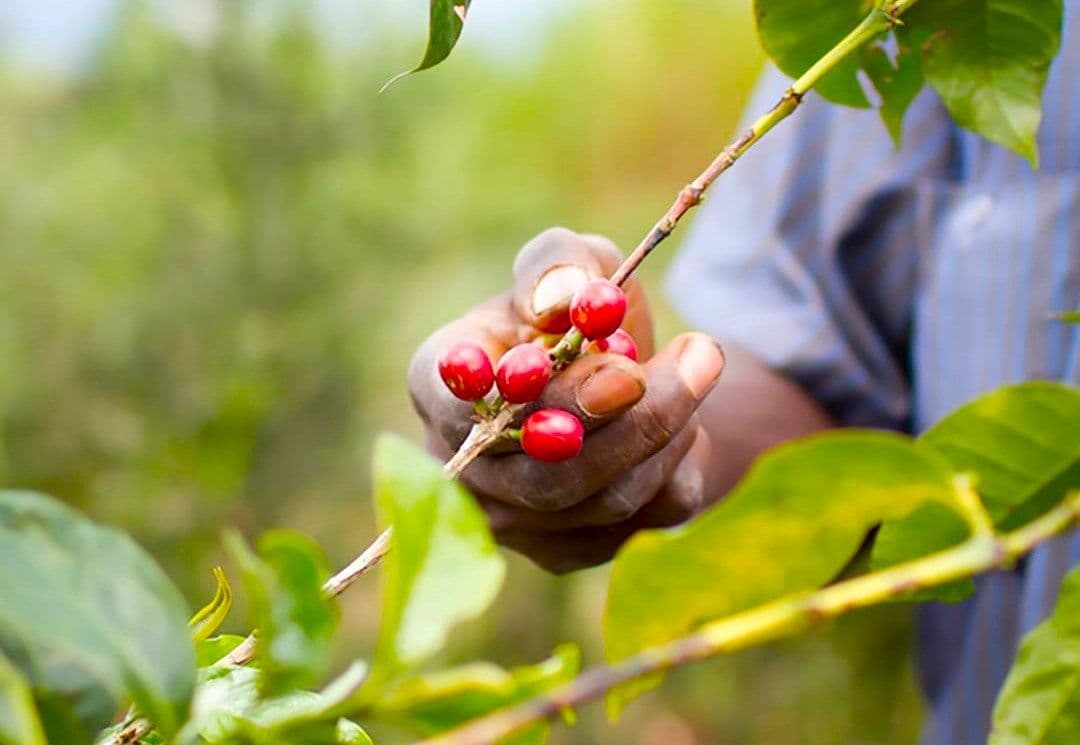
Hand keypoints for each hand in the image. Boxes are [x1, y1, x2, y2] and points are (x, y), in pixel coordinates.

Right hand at [408, 228, 724, 572]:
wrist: (617, 376)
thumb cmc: (574, 314)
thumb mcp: (569, 263)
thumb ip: (557, 264)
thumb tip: (559, 301)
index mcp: (441, 387)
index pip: (462, 406)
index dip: (536, 394)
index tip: (620, 367)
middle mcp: (463, 467)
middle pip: (543, 476)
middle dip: (636, 418)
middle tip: (700, 356)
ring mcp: (514, 523)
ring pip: (606, 499)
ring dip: (670, 426)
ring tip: (697, 363)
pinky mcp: (570, 551)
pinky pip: (647, 518)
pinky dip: (681, 459)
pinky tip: (682, 421)